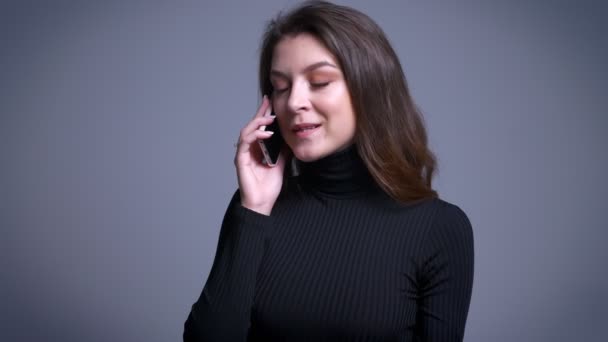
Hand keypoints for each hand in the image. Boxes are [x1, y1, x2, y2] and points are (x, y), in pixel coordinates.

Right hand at [234, 95, 287, 214]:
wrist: (262, 203)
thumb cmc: (268, 187)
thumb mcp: (281, 163)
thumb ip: (283, 150)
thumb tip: (291, 136)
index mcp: (257, 149)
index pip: (261, 128)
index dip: (265, 114)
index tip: (271, 102)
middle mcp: (248, 149)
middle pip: (253, 125)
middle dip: (261, 112)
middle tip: (268, 100)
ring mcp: (243, 154)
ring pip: (247, 131)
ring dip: (258, 122)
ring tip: (270, 118)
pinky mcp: (240, 160)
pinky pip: (245, 142)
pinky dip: (256, 135)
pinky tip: (267, 133)